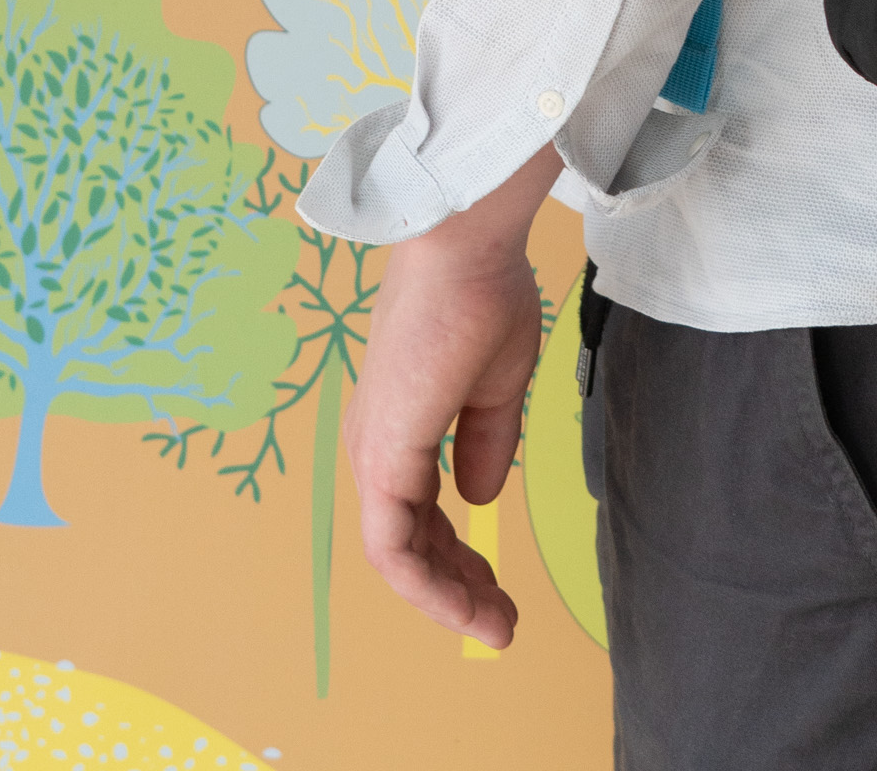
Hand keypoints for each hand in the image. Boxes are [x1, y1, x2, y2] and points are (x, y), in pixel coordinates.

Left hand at [344, 143, 562, 650]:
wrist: (465, 251)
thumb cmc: (484, 298)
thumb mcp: (498, 382)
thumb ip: (486, 442)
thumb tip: (478, 497)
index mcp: (400, 427)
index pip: (421, 515)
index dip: (458, 557)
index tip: (499, 588)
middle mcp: (377, 449)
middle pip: (409, 544)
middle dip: (457, 588)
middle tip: (501, 623)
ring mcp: (375, 456)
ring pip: (400, 556)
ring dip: (446, 598)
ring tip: (495, 626)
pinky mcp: (384, 459)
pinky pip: (396, 548)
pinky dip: (430, 585)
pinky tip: (469, 604)